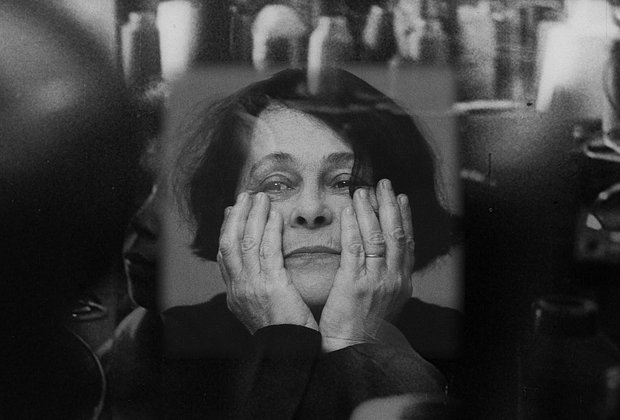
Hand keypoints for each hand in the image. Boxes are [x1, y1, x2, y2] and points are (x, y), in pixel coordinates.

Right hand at [218, 192, 317, 333]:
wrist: (289, 355)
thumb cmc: (283, 334)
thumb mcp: (262, 311)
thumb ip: (258, 290)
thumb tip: (260, 272)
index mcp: (235, 295)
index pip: (225, 256)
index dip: (227, 231)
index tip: (232, 213)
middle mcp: (238, 289)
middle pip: (229, 243)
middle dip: (236, 217)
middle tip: (244, 197)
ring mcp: (251, 287)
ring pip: (245, 241)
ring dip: (252, 215)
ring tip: (260, 197)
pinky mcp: (271, 286)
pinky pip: (268, 250)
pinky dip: (269, 229)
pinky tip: (275, 215)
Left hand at [319, 179, 413, 351]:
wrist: (353, 352)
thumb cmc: (363, 329)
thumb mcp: (384, 302)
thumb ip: (385, 279)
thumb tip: (382, 261)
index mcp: (401, 283)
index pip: (407, 243)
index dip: (405, 218)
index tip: (401, 198)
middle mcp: (393, 280)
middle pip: (396, 234)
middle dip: (390, 206)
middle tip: (384, 183)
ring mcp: (376, 282)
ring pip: (378, 237)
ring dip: (371, 210)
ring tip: (363, 190)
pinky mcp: (355, 285)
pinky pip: (355, 249)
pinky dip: (354, 227)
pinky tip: (350, 211)